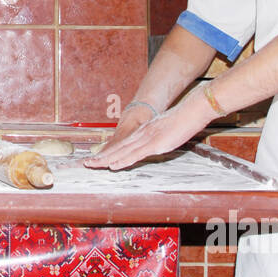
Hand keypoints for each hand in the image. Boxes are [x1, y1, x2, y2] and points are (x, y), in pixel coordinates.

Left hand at [83, 92, 209, 169]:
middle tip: (86, 163)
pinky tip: (112, 165)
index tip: (97, 158)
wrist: (191, 111)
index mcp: (144, 132)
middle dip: (101, 156)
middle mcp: (141, 134)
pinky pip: (134, 154)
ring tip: (92, 165)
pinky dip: (122, 160)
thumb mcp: (166, 131)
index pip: (122, 144)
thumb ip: (158, 138)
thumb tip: (154, 145)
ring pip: (121, 151)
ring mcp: (146, 139)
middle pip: (117, 147)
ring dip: (106, 159)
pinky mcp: (154, 144)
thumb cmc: (182, 121)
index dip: (109, 151)